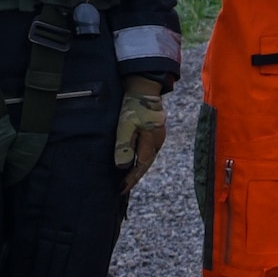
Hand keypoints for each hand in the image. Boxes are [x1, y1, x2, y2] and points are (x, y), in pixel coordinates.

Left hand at [114, 76, 166, 192]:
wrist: (144, 86)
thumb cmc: (135, 105)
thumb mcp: (126, 125)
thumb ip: (124, 145)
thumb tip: (122, 167)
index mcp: (152, 143)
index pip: (140, 167)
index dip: (130, 179)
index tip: (120, 190)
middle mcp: (157, 142)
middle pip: (145, 164)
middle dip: (133, 177)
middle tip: (122, 188)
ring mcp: (157, 136)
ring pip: (146, 157)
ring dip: (136, 169)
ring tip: (125, 178)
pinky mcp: (153, 130)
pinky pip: (146, 149)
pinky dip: (138, 158)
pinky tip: (132, 160)